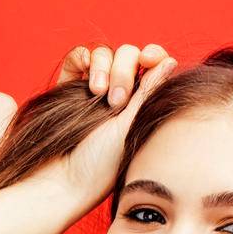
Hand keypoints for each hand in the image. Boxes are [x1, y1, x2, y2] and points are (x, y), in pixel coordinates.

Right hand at [55, 46, 176, 202]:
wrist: (62, 179)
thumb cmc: (100, 164)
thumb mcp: (130, 127)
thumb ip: (148, 92)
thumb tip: (170, 61)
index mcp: (140, 104)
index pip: (152, 66)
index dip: (152, 55)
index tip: (148, 59)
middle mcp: (118, 93)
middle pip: (128, 56)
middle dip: (124, 69)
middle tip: (115, 101)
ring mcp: (92, 89)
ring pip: (104, 54)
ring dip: (103, 66)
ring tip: (97, 92)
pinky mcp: (69, 86)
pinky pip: (78, 57)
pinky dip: (82, 57)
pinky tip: (84, 72)